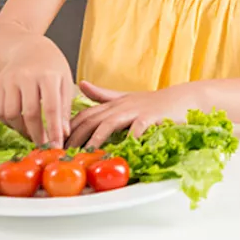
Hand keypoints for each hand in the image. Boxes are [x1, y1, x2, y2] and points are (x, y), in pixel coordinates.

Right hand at [0, 36, 74, 146]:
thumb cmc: (49, 64)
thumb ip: (65, 107)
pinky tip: (20, 124)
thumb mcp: (64, 80)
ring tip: (32, 134)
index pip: (52, 108)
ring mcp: (9, 80)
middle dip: (37, 135)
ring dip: (22, 130)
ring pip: (11, 114)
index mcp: (48, 75)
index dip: (54, 130)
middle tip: (43, 146)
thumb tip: (64, 133)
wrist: (26, 47)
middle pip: (30, 113)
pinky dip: (9, 123)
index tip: (56, 146)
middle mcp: (26, 76)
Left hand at [67, 80, 200, 148]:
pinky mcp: (152, 117)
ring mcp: (136, 110)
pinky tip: (122, 150)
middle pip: (92, 120)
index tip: (55, 144)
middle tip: (62, 155)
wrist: (184, 98)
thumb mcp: (126, 97)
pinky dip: (129, 139)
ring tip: (85, 154)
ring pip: (109, 124)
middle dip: (75, 137)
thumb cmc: (154, 102)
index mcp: (113, 103)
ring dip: (95, 139)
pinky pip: (138, 128)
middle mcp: (121, 105)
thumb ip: (103, 94)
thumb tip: (82, 84)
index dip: (68, 129)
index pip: (84, 115)